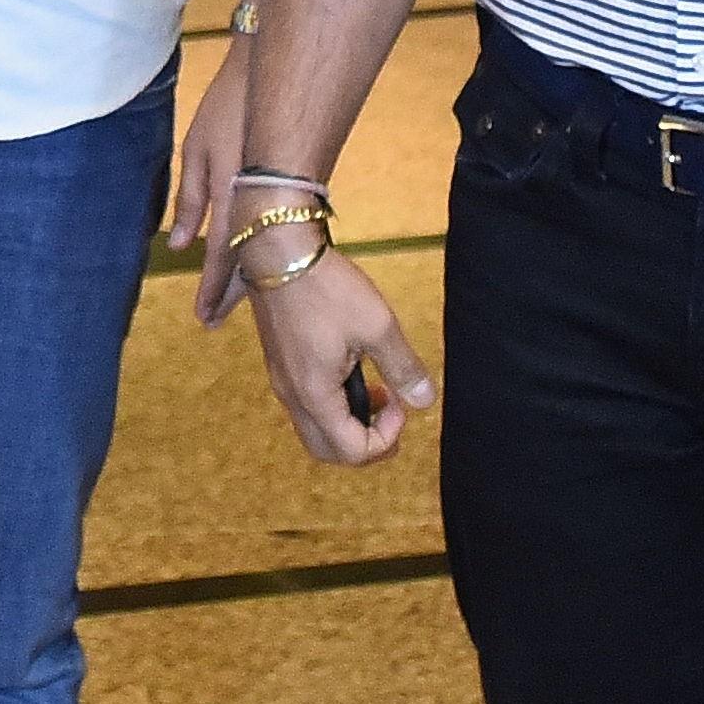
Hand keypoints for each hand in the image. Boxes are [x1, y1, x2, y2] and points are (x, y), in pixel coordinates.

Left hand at [169, 41, 256, 322]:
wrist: (275, 81)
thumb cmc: (226, 111)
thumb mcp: (196, 151)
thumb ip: (189, 200)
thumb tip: (178, 246)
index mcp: (231, 198)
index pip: (222, 257)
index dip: (213, 289)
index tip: (203, 319)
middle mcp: (257, 206)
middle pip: (247, 263)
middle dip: (231, 294)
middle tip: (214, 323)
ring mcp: (277, 198)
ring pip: (263, 250)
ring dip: (249, 278)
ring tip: (232, 305)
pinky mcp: (291, 190)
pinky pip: (275, 231)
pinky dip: (263, 253)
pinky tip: (257, 264)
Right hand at [238, 244, 435, 465]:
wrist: (277, 252)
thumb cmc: (327, 288)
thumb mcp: (376, 326)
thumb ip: (402, 368)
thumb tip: (426, 400)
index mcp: (314, 394)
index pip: (351, 451)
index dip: (386, 439)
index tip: (401, 404)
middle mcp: (291, 395)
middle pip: (327, 450)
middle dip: (366, 444)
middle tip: (393, 417)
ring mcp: (281, 380)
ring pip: (315, 429)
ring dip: (350, 424)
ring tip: (378, 392)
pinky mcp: (279, 363)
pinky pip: (306, 406)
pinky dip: (334, 406)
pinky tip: (352, 372)